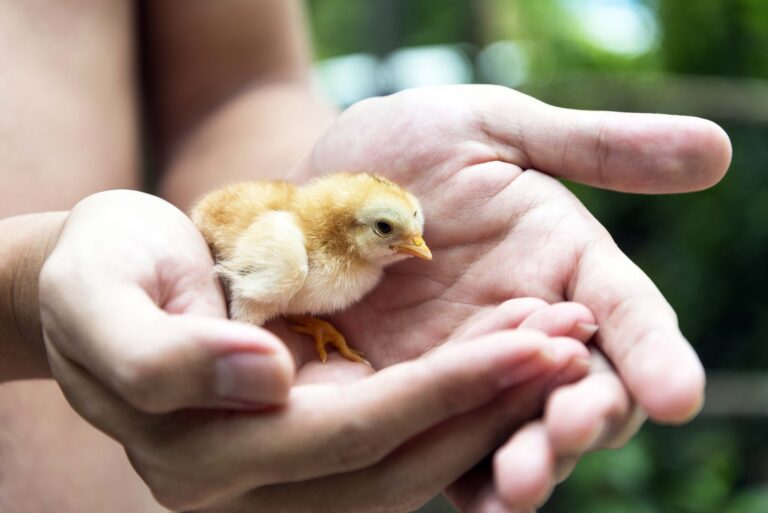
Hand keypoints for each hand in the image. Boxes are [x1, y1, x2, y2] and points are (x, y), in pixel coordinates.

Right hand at [39, 190, 592, 511]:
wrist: (104, 281)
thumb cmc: (99, 275)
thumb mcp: (101, 297)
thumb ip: (164, 355)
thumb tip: (268, 381)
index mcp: (204, 453)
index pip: (352, 433)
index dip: (446, 391)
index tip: (532, 340)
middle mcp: (253, 483)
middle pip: (398, 463)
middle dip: (493, 406)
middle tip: (573, 345)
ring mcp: (285, 471)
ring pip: (411, 462)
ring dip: (492, 410)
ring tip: (562, 348)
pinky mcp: (307, 441)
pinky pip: (398, 440)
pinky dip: (459, 402)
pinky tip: (511, 361)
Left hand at [292, 85, 730, 510]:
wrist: (319, 185)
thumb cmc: (409, 143)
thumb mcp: (495, 128)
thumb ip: (595, 147)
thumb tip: (720, 148)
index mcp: (563, 261)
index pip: (626, 314)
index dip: (654, 352)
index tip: (677, 393)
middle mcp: (527, 325)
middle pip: (581, 386)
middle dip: (586, 416)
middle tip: (571, 430)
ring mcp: (471, 367)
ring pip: (519, 427)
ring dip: (531, 459)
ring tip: (519, 484)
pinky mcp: (415, 396)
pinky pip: (446, 446)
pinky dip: (464, 478)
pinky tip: (476, 504)